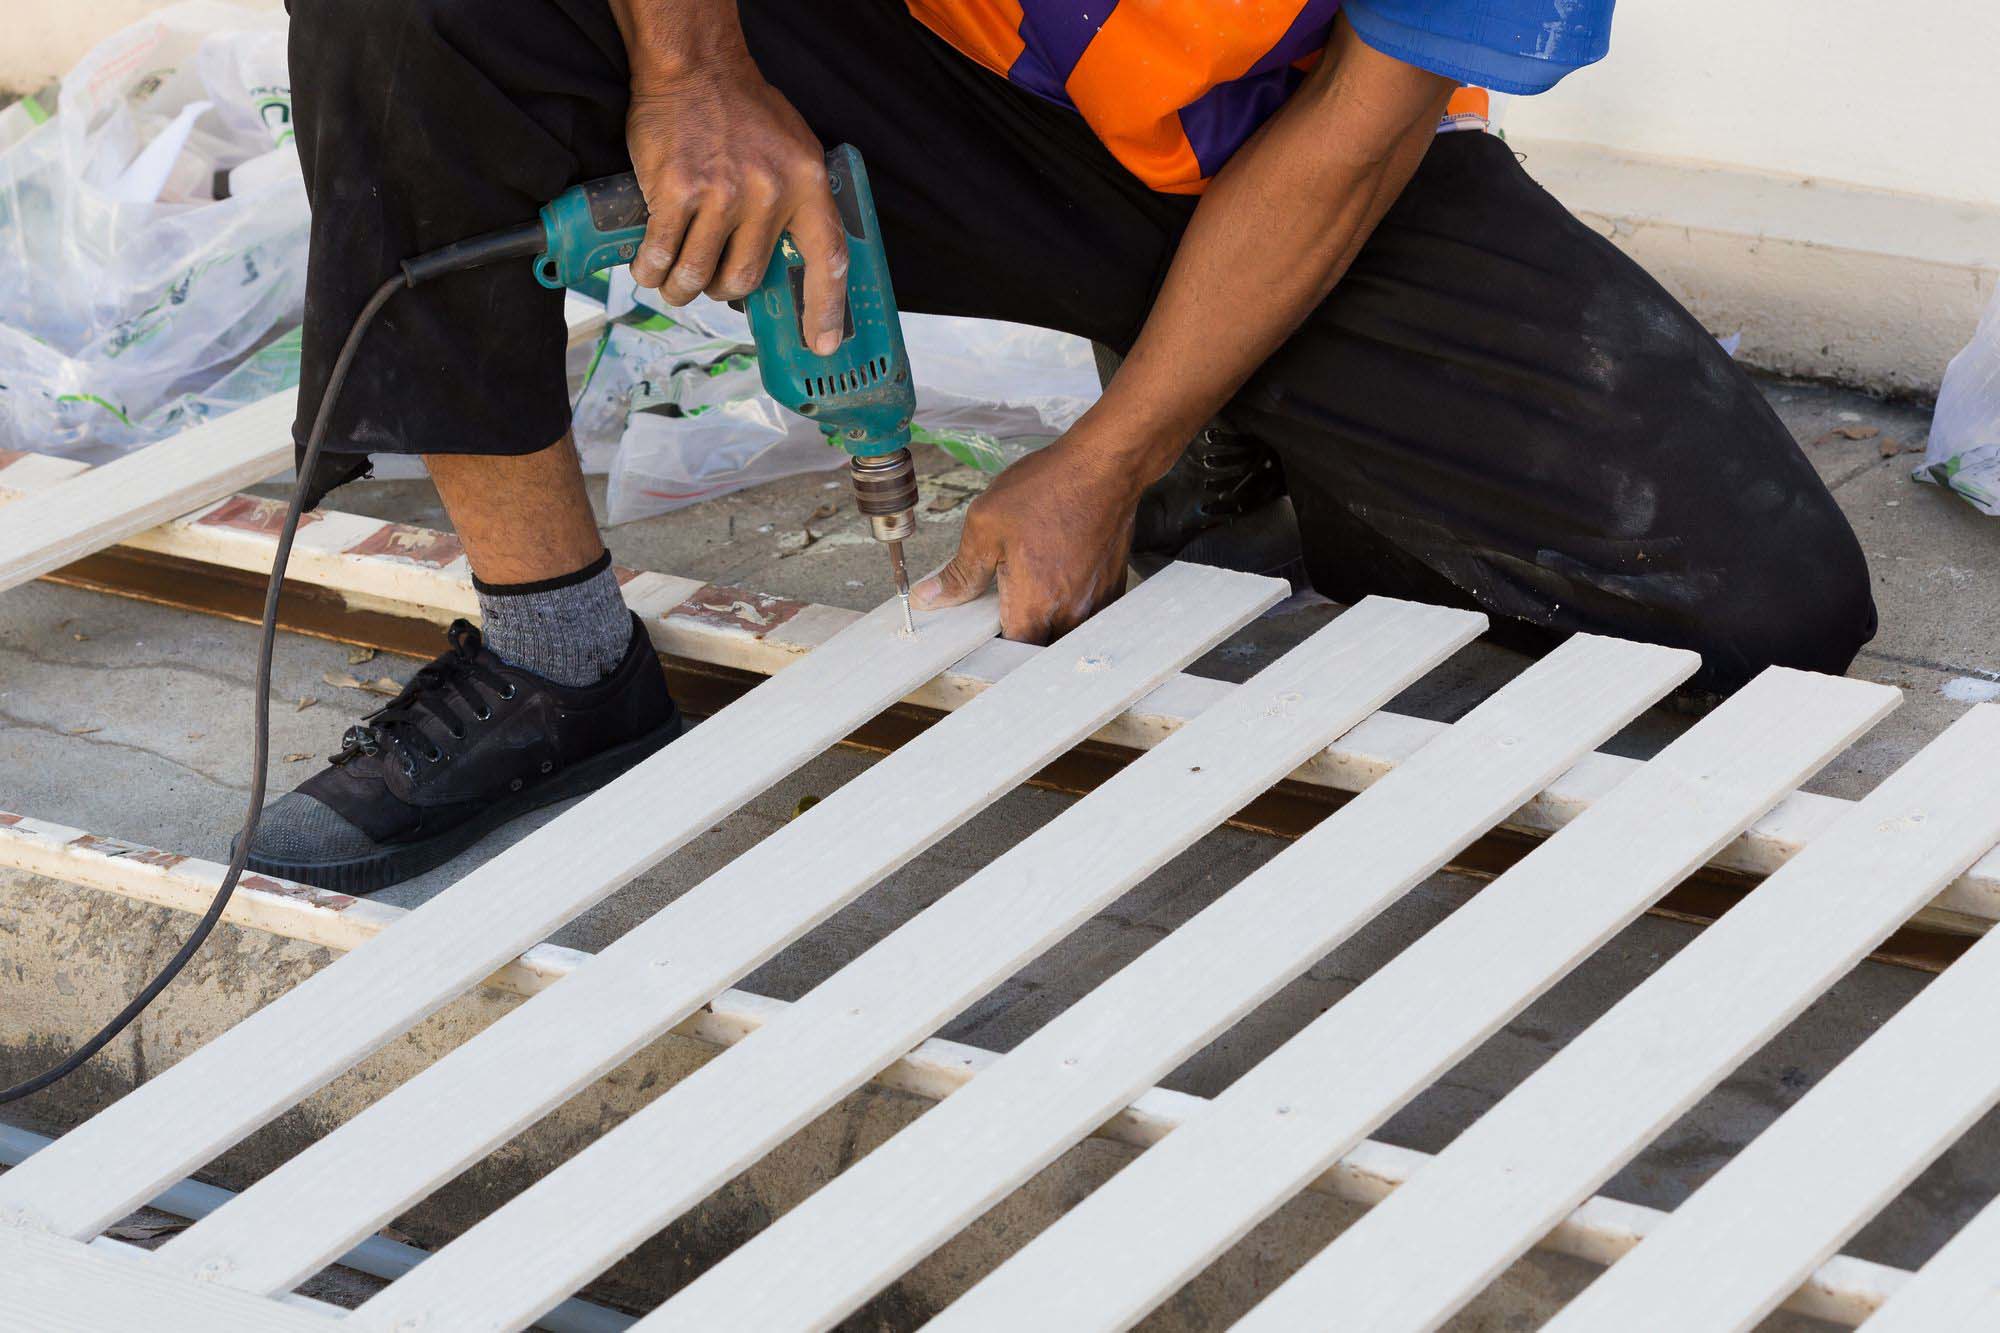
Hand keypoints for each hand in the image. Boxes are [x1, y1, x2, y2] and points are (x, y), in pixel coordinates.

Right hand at [623, 54, 847, 351]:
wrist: (695, 66)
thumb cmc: (744, 110)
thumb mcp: (795, 150)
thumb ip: (798, 200)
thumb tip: (794, 258)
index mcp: (807, 185)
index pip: (828, 260)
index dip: (826, 310)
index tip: (822, 345)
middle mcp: (769, 193)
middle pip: (746, 279)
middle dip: (723, 292)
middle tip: (710, 281)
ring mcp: (722, 194)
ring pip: (700, 276)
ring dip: (681, 288)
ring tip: (672, 282)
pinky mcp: (677, 192)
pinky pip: (661, 254)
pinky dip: (651, 270)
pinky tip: (648, 266)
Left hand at [912, 430, 1144, 643]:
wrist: (1105, 465)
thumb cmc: (1048, 489)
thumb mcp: (986, 526)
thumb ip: (960, 572)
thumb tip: (929, 598)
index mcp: (1034, 606)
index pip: (1011, 652)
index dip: (993, 646)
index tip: (981, 629)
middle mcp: (1070, 613)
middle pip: (1042, 648)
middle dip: (1022, 636)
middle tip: (1005, 605)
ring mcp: (1096, 601)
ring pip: (1067, 632)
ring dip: (1049, 623)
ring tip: (1034, 589)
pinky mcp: (1112, 585)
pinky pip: (1088, 612)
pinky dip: (1072, 605)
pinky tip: (1060, 575)